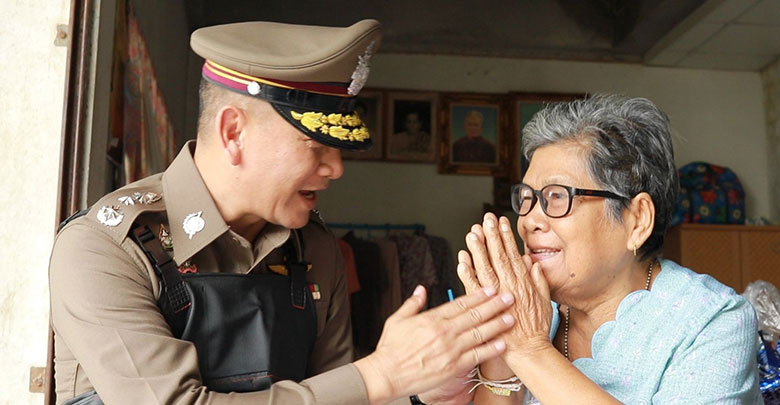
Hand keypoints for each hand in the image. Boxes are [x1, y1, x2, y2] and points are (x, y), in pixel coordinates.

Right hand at [354, 285, 515, 402]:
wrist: (387, 374)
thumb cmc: (390, 349)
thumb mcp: (396, 319)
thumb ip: (412, 303)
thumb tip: (420, 290)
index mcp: (431, 318)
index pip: (460, 303)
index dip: (478, 295)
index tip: (490, 289)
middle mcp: (444, 332)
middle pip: (475, 315)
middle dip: (494, 305)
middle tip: (509, 297)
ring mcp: (450, 349)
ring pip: (479, 333)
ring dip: (497, 324)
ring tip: (511, 318)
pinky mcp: (453, 366)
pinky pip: (477, 355)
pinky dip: (490, 349)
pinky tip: (502, 343)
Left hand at [457, 213, 552, 360]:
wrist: (528, 350)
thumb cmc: (536, 328)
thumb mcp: (544, 300)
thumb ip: (538, 280)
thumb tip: (532, 262)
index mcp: (522, 282)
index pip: (512, 253)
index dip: (505, 236)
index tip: (500, 222)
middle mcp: (508, 286)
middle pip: (497, 256)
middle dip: (490, 236)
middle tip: (485, 219)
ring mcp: (495, 296)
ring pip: (484, 267)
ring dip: (478, 249)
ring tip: (472, 233)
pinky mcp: (484, 307)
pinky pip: (472, 286)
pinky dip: (467, 272)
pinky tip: (462, 259)